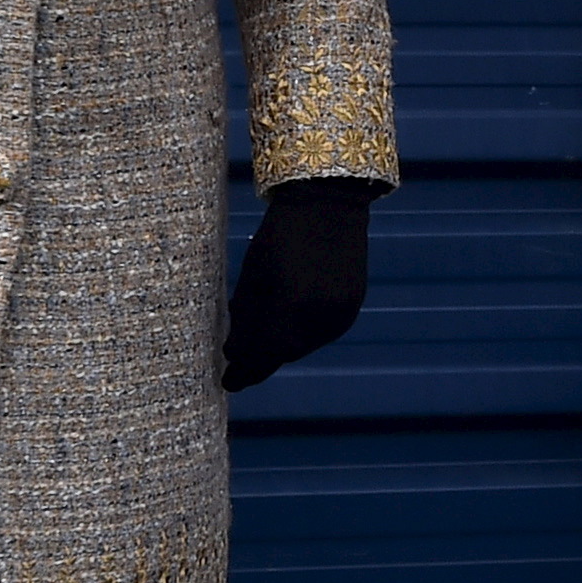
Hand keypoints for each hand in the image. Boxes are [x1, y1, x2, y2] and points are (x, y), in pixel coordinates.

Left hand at [224, 178, 385, 390]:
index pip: (264, 352)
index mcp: (291, 304)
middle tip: (239, 362)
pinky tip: (287, 322)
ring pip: (305, 344)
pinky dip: (303, 333)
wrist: (328, 202)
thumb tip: (235, 352)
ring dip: (282, 346)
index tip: (228, 380)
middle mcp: (322, 315)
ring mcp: (342, 311)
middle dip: (262, 358)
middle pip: (286, 352)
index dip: (244, 369)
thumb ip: (245, 316)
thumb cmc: (280, 234)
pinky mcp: (353, 304)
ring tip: (261, 337)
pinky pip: (323, 331)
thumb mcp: (254, 274)